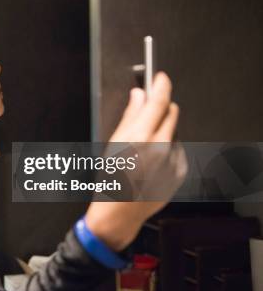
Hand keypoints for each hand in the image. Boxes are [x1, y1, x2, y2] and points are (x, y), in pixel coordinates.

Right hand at [84, 72, 185, 250]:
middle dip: (161, 107)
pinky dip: (167, 148)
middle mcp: (159, 148)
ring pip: (174, 131)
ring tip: (143, 148)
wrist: (119, 214)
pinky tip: (151, 161)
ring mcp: (172, 161)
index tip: (160, 76)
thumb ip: (129, 116)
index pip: (158, 102)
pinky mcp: (179, 171)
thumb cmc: (110, 181)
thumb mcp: (113, 144)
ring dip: (163, 130)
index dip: (161, 85)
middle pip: (171, 112)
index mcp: (139, 139)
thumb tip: (138, 96)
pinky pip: (177, 149)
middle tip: (148, 110)